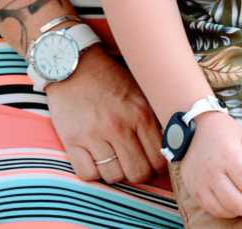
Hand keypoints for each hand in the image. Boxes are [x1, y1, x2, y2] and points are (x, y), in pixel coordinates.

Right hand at [46, 46, 164, 184]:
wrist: (74, 64)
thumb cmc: (110, 78)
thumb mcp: (140, 90)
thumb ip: (154, 117)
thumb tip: (169, 144)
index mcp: (141, 113)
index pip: (159, 158)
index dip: (158, 166)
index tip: (152, 162)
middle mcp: (119, 126)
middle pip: (137, 173)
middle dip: (138, 173)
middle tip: (133, 162)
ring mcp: (95, 135)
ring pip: (113, 176)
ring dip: (115, 171)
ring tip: (113, 157)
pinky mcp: (72, 141)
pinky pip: (87, 174)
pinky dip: (92, 172)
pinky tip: (95, 158)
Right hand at [179, 110, 241, 219]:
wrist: (193, 129)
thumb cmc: (223, 132)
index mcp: (229, 155)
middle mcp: (213, 172)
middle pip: (238, 201)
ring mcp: (202, 184)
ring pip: (226, 209)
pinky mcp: (195, 191)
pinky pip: (213, 210)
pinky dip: (228, 212)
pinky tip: (237, 205)